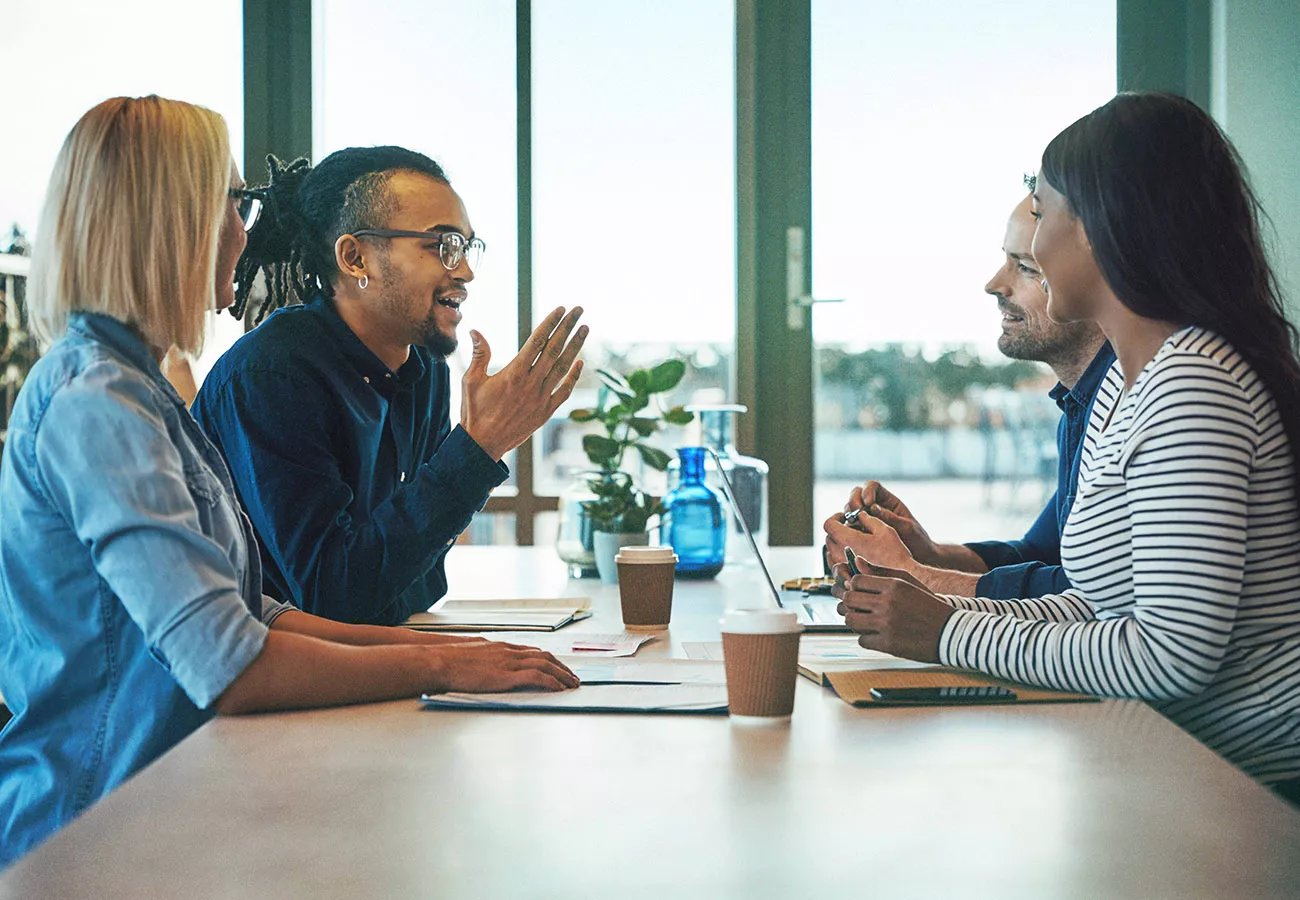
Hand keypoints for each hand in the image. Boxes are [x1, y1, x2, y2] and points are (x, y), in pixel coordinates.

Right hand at [428, 640, 580, 692]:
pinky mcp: (506, 675)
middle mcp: (508, 651)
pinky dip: (551, 682)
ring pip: (545, 665)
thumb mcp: (469, 655)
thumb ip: (482, 658)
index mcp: (499, 647)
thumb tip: (485, 666)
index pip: (531, 651)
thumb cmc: (448, 661)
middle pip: (544, 656)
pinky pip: (536, 677)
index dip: (548, 659)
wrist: (438, 661)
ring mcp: (508, 662)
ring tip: (573, 684)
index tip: (557, 666)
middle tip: (573, 677)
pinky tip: (559, 689)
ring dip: (562, 674)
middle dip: (561, 666)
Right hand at [461, 306, 587, 460]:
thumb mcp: (471, 381)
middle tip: (579, 310)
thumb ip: (478, 355)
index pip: (537, 341)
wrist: (483, 445)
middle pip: (554, 349)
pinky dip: (574, 376)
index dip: (550, 323)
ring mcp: (541, 398)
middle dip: (568, 327)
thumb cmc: (474, 413)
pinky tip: (580, 362)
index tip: (561, 309)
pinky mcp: (546, 412)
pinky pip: (565, 391)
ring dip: (576, 346)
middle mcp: (531, 384)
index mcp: (514, 373)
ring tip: (585, 328)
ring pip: (563, 367)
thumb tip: (475, 330)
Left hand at [823, 511, 915, 572]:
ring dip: (840, 543)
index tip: (844, 517)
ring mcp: (842, 566)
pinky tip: (857, 554)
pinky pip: (836, 562)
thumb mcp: (883, 530)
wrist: (900, 576)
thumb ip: (868, 519)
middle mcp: (840, 553)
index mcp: (847, 539)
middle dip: (839, 529)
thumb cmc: (894, 554)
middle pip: (829, 536)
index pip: (828, 524)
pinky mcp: (846, 575)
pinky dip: (842, 555)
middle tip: (855, 528)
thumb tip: (860, 515)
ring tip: (857, 542)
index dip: (835, 517)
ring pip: (831, 550)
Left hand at [830, 562, 953, 662]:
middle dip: (850, 604)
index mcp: (893, 585)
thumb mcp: (907, 583)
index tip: (859, 593)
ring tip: (867, 622)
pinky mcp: (887, 643)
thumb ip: (880, 572)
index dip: (854, 587)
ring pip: (851, 620)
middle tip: (859, 608)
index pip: (856, 581)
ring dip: (856, 622)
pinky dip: (867, 639)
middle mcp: (888, 603)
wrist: (951, 632)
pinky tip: (878, 635)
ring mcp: (886, 624)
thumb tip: (856, 561)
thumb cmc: (927, 605)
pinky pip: (862, 640)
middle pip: (849, 600)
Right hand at [844, 481, 941, 565]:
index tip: (868, 503)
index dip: (867, 490)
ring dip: (848, 515)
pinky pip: (849, 527)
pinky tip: (851, 536)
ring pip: (850, 510)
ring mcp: (867, 521)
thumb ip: (891, 518)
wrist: (919, 560)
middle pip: (856, 495)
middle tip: (856, 515)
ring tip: (853, 527)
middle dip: (853, 502)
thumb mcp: (908, 528)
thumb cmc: (917, 542)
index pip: (872, 486)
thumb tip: (873, 508)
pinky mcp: (862, 534)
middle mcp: (875, 508)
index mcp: (888, 501)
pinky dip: (847, 529)